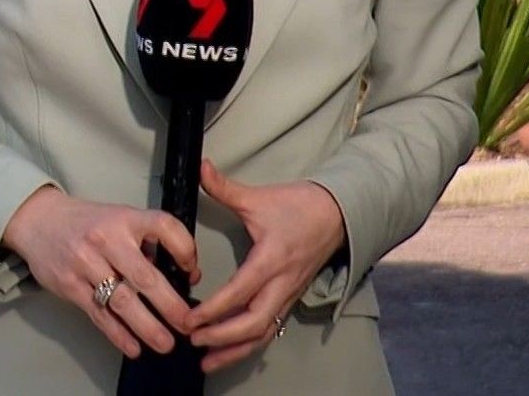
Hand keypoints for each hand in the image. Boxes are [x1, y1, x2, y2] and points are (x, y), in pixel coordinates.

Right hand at [0, 185, 202, 358]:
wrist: (39, 221)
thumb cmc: (88, 222)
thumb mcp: (120, 218)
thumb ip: (149, 242)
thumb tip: (186, 272)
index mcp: (125, 218)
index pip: (163, 226)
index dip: (184, 248)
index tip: (193, 272)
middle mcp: (106, 239)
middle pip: (144, 275)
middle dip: (169, 304)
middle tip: (187, 323)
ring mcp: (86, 264)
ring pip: (121, 300)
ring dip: (146, 326)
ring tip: (166, 343)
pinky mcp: (70, 286)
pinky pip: (98, 314)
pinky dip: (117, 333)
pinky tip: (133, 347)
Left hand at [186, 160, 346, 372]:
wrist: (338, 213)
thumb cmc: (299, 206)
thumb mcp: (259, 196)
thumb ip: (225, 187)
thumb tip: (200, 167)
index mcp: (271, 259)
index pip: (240, 292)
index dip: (214, 309)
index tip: (190, 319)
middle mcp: (281, 283)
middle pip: (254, 322)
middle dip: (222, 337)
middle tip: (192, 340)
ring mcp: (288, 294)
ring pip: (263, 332)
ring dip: (235, 350)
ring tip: (207, 362)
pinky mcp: (291, 298)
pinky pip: (271, 328)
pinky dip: (249, 344)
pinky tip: (230, 353)